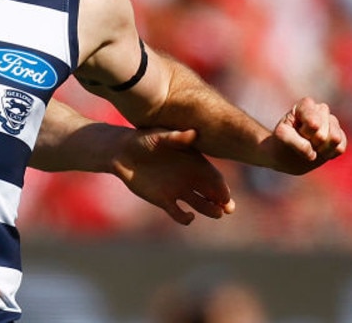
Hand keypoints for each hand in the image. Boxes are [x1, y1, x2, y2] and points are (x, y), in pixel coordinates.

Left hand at [114, 128, 233, 224]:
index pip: (214, 178)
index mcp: (194, 162)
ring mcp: (178, 189)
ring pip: (201, 205)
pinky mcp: (164, 199)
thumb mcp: (159, 136)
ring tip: (217, 213)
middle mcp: (190, 178)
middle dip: (223, 201)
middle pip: (213, 193)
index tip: (226, 195)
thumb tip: (193, 133)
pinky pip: (179, 213)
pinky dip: (185, 218)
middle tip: (228, 208)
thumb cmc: (143, 139)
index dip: (222, 187)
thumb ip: (176, 137)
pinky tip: (189, 216)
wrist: (122, 152)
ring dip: (211, 210)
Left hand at [270, 97, 346, 173]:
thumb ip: (292, 139)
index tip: (297, 132)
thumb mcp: (281, 136)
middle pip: (322, 132)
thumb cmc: (283, 140)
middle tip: (303, 140)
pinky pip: (340, 148)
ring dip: (321, 149)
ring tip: (312, 147)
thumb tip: (313, 154)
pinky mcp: (341, 136)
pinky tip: (320, 151)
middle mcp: (321, 110)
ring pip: (334, 139)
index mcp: (305, 105)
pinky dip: (328, 154)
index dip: (305, 133)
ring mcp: (333, 122)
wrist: (287, 155)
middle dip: (311, 141)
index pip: (313, 122)